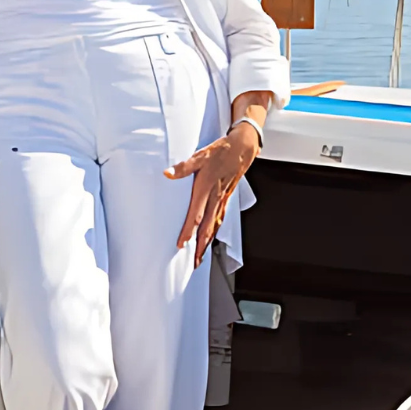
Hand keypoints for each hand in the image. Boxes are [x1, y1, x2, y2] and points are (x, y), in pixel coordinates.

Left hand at [165, 121, 261, 266]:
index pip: (196, 214)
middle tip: (193, 262)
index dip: (189, 230)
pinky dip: (215, 231)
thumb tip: (167, 173)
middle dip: (199, 245)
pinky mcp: (226, 197)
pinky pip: (220, 218)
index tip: (181, 243)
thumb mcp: (200, 155)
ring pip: (214, 225)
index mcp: (206, 188)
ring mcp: (222, 199)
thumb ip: (184, 167)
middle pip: (207, 227)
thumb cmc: (221, 151)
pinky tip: (211, 237)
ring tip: (200, 256)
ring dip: (207, 242)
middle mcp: (215, 197)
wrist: (243, 148)